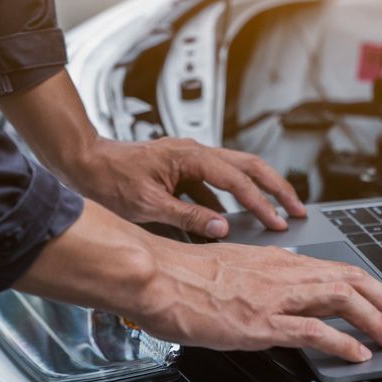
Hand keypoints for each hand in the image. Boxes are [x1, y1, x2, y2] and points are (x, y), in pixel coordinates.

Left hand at [65, 136, 305, 237]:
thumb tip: (222, 228)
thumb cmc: (109, 179)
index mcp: (191, 157)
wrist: (83, 162)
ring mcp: (191, 160)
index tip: (278, 221)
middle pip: (250, 166)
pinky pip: (216, 184)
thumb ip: (188, 217)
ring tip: (275, 213)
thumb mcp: (149, 206)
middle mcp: (195, 153)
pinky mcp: (184, 170)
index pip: (238, 180)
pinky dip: (230, 200)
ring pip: (237, 172)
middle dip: (277, 187)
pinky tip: (232, 220)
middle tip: (297, 209)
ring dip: (258, 191)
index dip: (261, 202)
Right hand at [138, 240, 381, 360]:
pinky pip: (313, 330)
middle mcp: (284, 272)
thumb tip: (287, 275)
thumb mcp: (237, 264)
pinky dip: (342, 342)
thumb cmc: (186, 274)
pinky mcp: (260, 322)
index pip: (340, 269)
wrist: (157, 277)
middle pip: (353, 279)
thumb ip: (266, 271)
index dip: (372, 288)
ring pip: (343, 298)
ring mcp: (275, 297)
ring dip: (376, 320)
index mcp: (279, 260)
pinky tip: (357, 353)